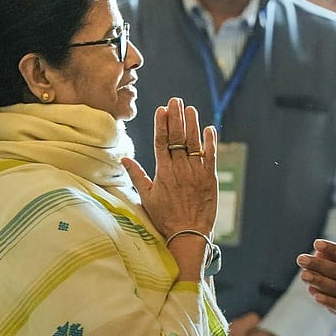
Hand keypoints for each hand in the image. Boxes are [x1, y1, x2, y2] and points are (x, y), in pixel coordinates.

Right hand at [123, 97, 217, 236]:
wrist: (188, 234)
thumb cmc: (165, 218)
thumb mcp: (147, 197)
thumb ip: (137, 175)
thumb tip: (123, 159)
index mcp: (163, 172)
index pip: (161, 141)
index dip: (161, 124)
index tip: (161, 109)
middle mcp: (180, 169)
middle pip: (177, 137)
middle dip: (176, 117)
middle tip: (176, 100)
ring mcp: (196, 172)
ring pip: (193, 143)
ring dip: (192, 124)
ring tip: (190, 108)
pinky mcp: (210, 178)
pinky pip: (211, 155)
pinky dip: (210, 141)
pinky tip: (209, 128)